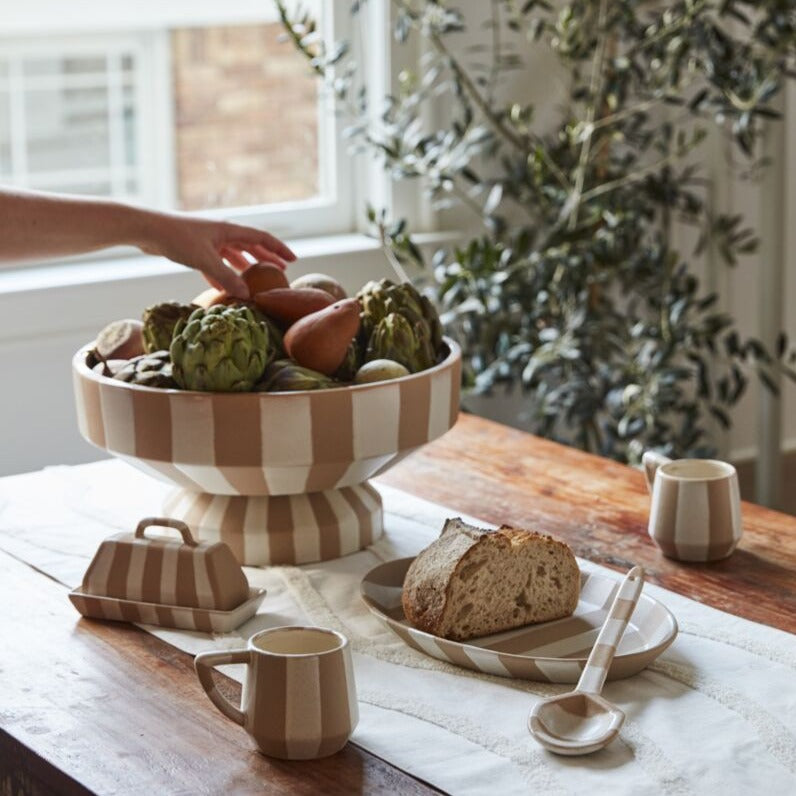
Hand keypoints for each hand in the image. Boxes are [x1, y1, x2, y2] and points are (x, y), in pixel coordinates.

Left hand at [140, 212, 295, 298]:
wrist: (147, 229)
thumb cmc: (177, 238)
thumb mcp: (205, 260)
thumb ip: (226, 278)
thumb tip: (247, 296)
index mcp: (229, 230)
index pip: (262, 238)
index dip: (279, 249)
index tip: (293, 259)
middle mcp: (222, 233)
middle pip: (251, 246)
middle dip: (267, 258)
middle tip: (282, 270)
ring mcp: (209, 241)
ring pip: (234, 255)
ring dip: (247, 267)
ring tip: (258, 280)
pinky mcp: (196, 250)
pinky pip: (216, 264)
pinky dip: (224, 274)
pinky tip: (226, 288)